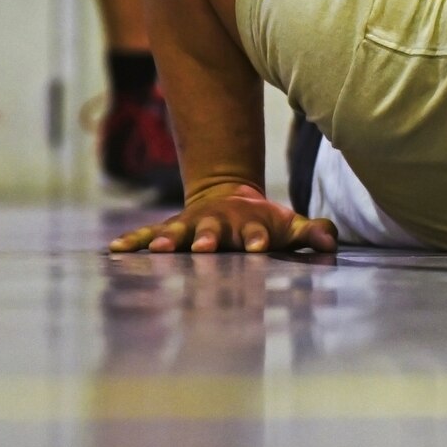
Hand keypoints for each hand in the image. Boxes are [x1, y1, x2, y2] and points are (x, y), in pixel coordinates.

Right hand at [108, 181, 336, 254]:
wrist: (229, 197)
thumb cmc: (264, 223)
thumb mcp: (289, 226)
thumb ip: (311, 232)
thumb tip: (331, 240)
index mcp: (248, 226)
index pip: (255, 234)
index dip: (256, 239)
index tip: (256, 248)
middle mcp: (218, 225)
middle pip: (213, 232)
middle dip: (209, 239)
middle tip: (204, 248)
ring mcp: (191, 226)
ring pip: (178, 232)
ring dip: (168, 240)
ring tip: (155, 248)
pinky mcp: (170, 230)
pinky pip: (147, 234)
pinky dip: (132, 240)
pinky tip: (114, 249)